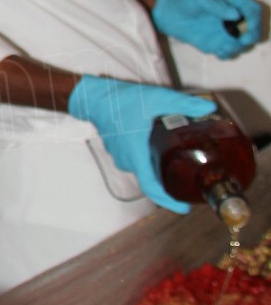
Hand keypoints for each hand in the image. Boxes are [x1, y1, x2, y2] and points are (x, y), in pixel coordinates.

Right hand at [68, 76, 214, 212]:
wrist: (94, 96)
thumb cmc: (122, 100)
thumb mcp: (158, 99)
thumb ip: (185, 104)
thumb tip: (209, 107)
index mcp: (137, 155)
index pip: (152, 188)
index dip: (169, 202)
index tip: (184, 208)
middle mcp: (128, 161)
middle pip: (151, 179)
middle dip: (169, 182)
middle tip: (189, 179)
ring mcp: (121, 157)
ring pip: (143, 169)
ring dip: (158, 167)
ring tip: (178, 161)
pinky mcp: (118, 150)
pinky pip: (136, 161)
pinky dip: (148, 158)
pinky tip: (159, 148)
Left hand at [152, 0, 262, 58]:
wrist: (165, 13)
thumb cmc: (184, 0)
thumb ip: (217, 6)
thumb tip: (235, 15)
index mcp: (231, 3)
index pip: (253, 11)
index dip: (255, 20)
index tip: (249, 28)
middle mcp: (231, 18)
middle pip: (252, 29)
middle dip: (251, 37)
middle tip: (242, 41)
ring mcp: (224, 32)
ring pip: (242, 43)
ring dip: (238, 47)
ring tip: (223, 47)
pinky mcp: (215, 43)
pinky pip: (227, 52)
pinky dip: (227, 54)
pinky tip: (218, 52)